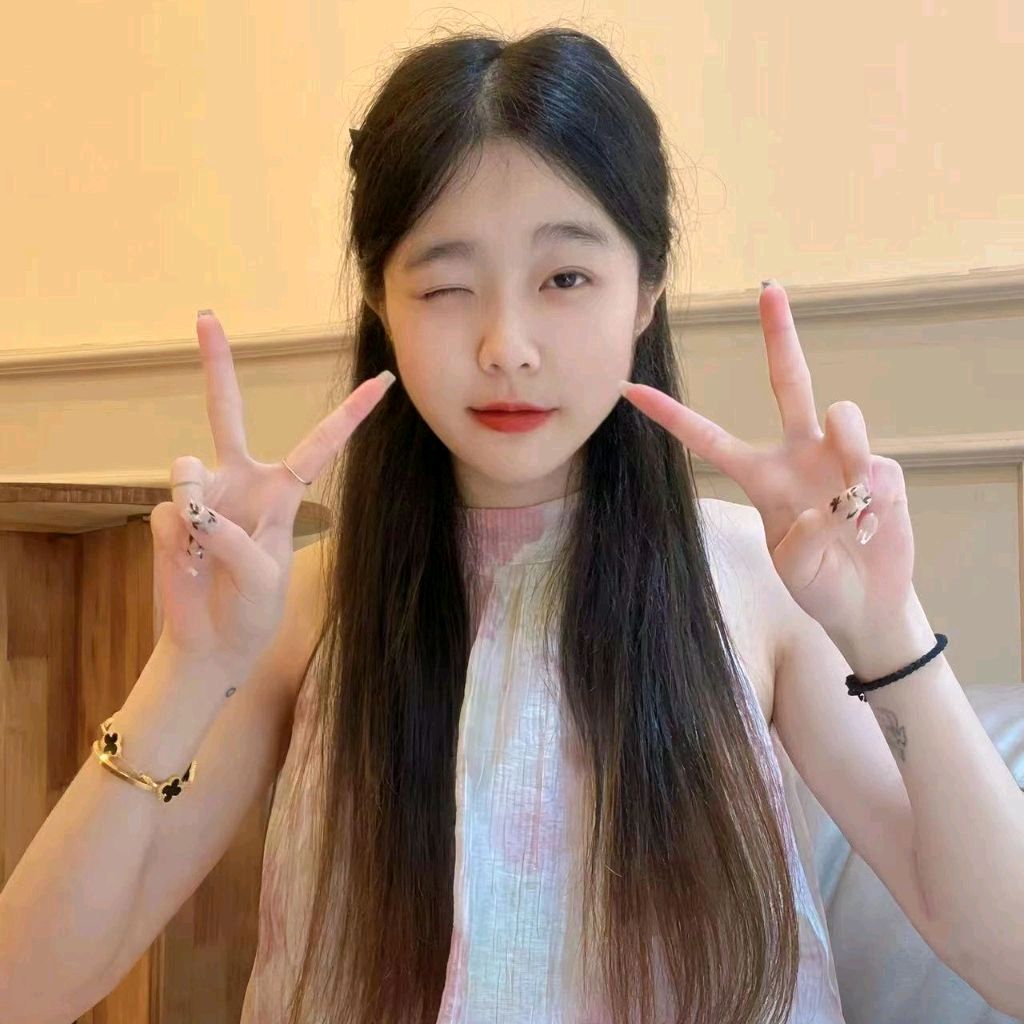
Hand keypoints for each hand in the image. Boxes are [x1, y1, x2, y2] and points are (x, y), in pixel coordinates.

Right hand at [150, 310, 394, 668]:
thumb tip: (195, 507)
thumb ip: (235, 539)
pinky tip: (188, 562)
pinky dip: (179, 541)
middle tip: (206, 316)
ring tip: (206, 550)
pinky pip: (169, 512)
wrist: (212, 642)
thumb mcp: (265, 579)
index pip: (319, 445)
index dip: (350, 414)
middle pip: (226, 412)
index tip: (383, 380)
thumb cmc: (253, 609)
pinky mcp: (170, 514)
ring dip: (197, 507)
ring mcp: (202, 494)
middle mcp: (239, 481)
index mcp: (280, 491)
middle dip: (217, 364)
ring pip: (188, 471)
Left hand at [619, 281, 914, 646]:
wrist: (869, 601)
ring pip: (842, 414)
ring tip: (849, 506)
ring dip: (847, 452)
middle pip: (788, 382)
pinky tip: (870, 524)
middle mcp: (798, 454)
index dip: (671, 415)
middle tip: (769, 288)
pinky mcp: (882, 468)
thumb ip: (798, 542)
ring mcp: (841, 457)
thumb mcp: (793, 568)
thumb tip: (822, 507)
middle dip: (779, 335)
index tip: (629, 387)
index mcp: (761, 476)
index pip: (708, 439)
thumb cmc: (819, 582)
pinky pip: (874, 464)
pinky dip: (871, 499)